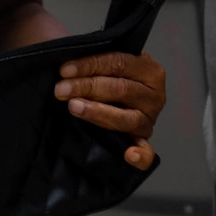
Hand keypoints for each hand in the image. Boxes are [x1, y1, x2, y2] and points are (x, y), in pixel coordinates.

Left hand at [56, 51, 167, 169]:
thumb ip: (96, 60)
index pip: (118, 62)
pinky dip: (140, 155)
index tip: (65, 70)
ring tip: (74, 107)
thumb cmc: (110, 77)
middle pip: (120, 89)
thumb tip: (70, 61)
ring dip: (98, 112)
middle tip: (61, 89)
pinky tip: (129, 155)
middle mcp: (154, 94)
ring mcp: (149, 119)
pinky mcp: (143, 140)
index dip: (90, 65)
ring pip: (126, 117)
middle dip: (87, 87)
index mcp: (148, 69)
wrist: (120, 96)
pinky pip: (147, 151)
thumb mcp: (109, 64)